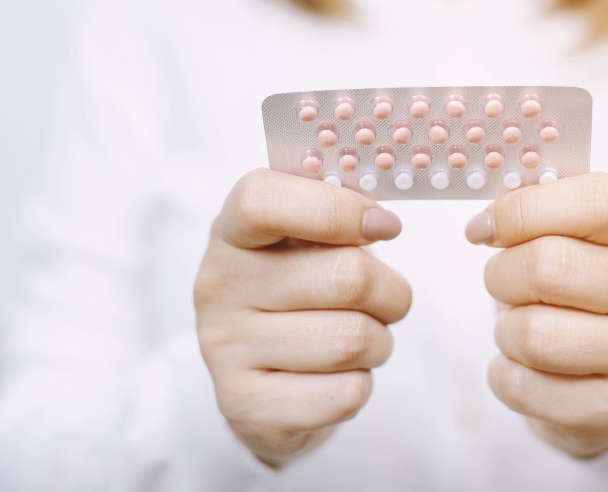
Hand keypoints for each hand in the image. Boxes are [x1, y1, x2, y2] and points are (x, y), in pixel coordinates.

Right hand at [194, 169, 410, 466]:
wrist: (260, 377)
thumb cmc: (298, 289)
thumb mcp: (307, 238)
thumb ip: (338, 211)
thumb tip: (380, 221)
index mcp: (232, 231)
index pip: (263, 202)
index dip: (339, 209)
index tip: (385, 226)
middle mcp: (218, 286)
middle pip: (347, 277)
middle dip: (389, 292)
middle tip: (383, 298)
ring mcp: (225, 349)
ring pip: (354, 340)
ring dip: (378, 341)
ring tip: (357, 337)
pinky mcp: (246, 405)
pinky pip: (346, 393)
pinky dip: (360, 384)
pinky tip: (334, 376)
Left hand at [465, 173, 607, 457]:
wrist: (606, 376)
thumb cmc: (573, 294)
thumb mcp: (566, 239)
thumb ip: (533, 213)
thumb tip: (486, 218)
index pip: (596, 203)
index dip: (525, 209)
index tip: (484, 228)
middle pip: (550, 267)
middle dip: (501, 275)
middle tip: (502, 283)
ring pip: (535, 335)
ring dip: (506, 331)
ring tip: (521, 328)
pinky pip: (526, 387)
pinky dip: (505, 375)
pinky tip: (524, 367)